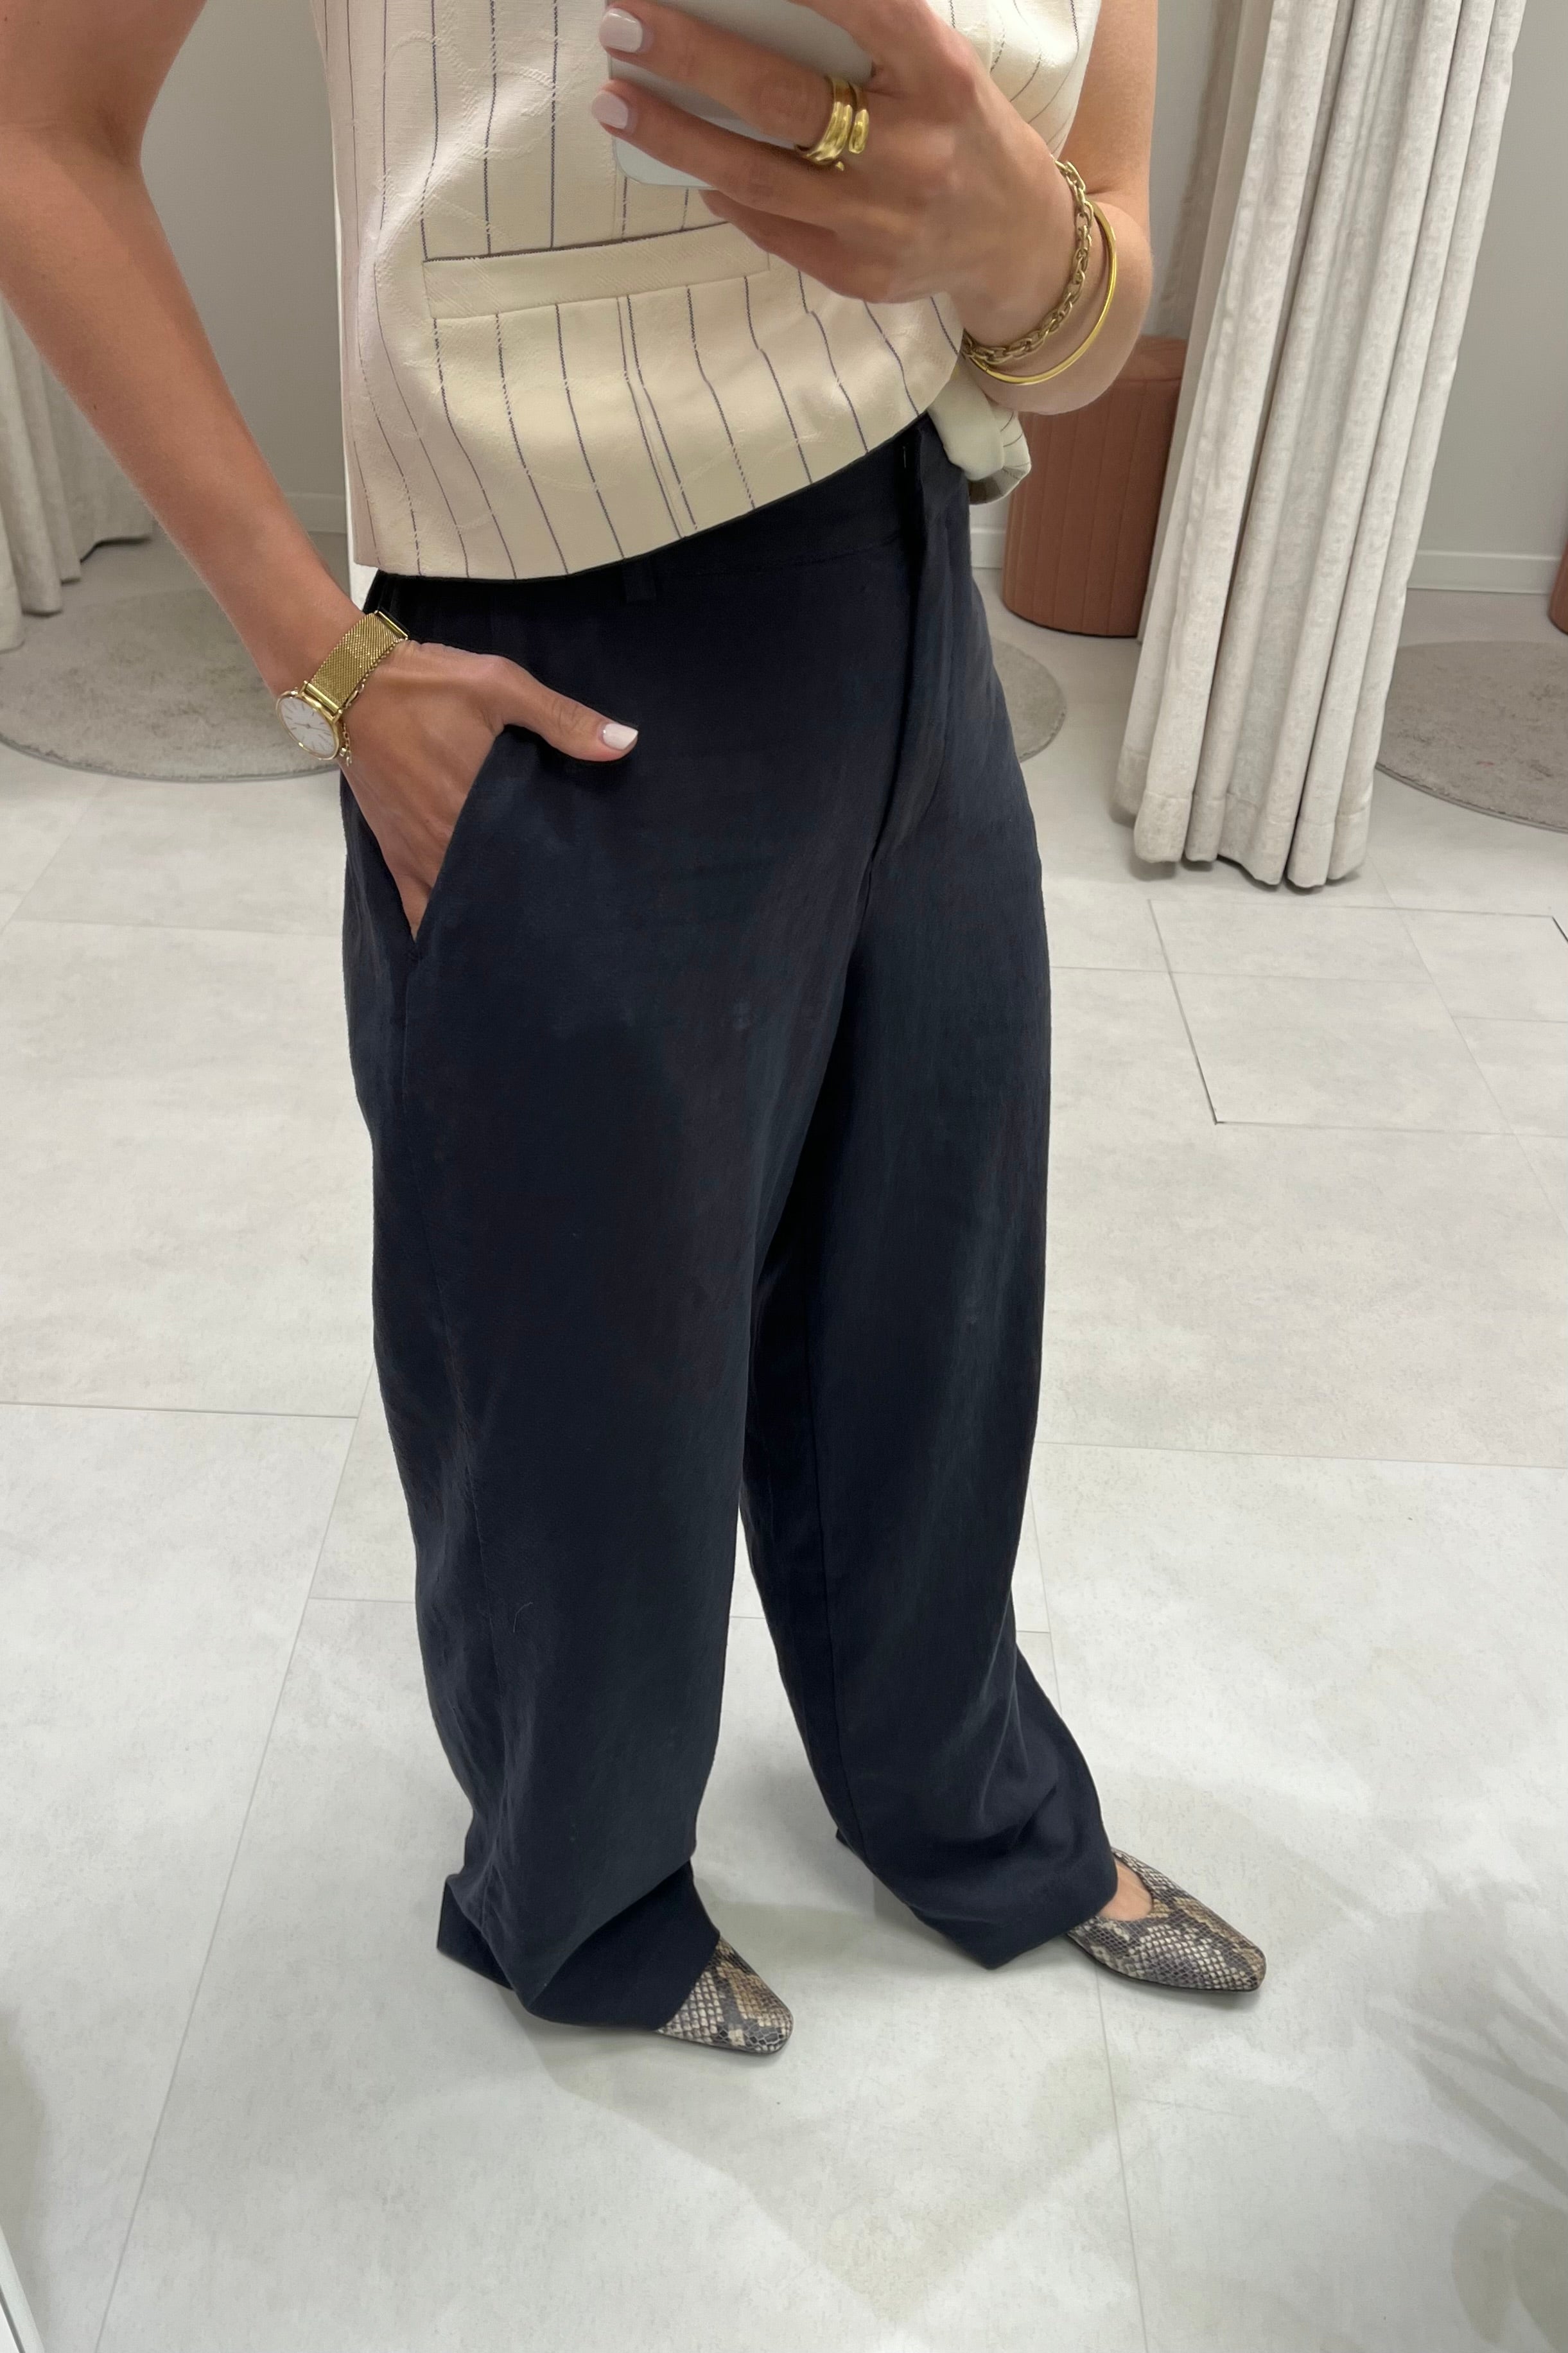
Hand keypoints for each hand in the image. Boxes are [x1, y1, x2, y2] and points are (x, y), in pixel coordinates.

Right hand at [340, 640, 636, 935]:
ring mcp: (416, 853)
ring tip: (518, 938)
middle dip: (525, 906)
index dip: (556, 881)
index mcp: (480, 807)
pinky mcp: (392, 851)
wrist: (345, 683)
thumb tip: (625, 742)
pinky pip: (415, 906)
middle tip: (560, 922)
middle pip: (496, 892)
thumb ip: (562, 719)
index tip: (585, 894)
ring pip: (457, 907)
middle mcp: (447, 842)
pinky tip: (458, 944)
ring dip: (485, 918)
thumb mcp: (499, 686)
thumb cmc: (426, 685)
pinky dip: (436, 925)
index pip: (530, 862)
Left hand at [590, 0, 1076, 346]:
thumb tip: (748, 10)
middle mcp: (913, 151)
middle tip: (623, 24)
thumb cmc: (957, 128)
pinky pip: (773, 229)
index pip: (860, 9)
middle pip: (781, 100)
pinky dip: (722, 191)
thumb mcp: (932, 65)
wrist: (1017, 240)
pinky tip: (683, 161)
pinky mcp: (861, 274)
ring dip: (675, 137)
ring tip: (617, 101)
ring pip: (758, 178)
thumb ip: (864, 35)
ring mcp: (883, 222)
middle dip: (691, 58)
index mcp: (938, 78)